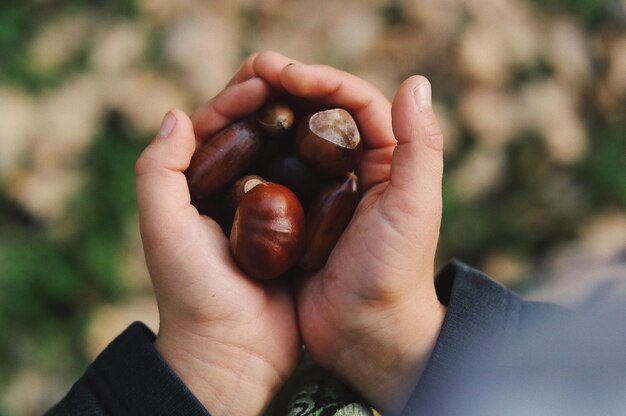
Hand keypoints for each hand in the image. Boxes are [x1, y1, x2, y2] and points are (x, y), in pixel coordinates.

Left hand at [135, 76, 299, 415]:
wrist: (234, 351)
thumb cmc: (193, 290)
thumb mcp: (163, 226)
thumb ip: (158, 170)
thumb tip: (176, 113)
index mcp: (197, 188)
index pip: (215, 128)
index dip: (236, 98)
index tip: (263, 78)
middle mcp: (232, 194)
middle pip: (255, 136)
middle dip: (274, 104)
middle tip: (297, 78)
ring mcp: (267, 212)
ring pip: (287, 155)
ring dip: (302, 127)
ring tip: (323, 102)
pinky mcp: (297, 230)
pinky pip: (312, 186)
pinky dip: (323, 163)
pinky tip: (340, 144)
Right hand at [242, 51, 446, 414]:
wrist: (366, 334)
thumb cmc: (394, 272)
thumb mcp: (414, 207)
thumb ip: (420, 144)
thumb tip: (415, 81)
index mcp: (385, 158)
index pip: (353, 100)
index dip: (320, 78)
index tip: (284, 72)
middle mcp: (352, 168)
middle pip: (316, 112)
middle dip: (285, 87)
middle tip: (251, 73)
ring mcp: (319, 191)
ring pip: (288, 138)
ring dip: (264, 115)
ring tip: (234, 101)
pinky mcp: (293, 215)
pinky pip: (269, 173)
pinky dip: (251, 155)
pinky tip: (228, 146)